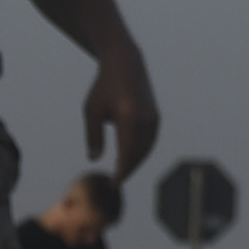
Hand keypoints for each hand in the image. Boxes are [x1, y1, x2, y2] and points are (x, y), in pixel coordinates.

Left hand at [83, 50, 159, 173]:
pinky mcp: (156, 116)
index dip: (121, 172)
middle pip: (138, 154)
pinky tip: (130, 159)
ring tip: (121, 173)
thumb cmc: (103, 88)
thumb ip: (93, 136)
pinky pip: (150, 140)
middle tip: (115, 183)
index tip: (113, 185)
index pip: (127, 152)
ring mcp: (153, 117)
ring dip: (135, 163)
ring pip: (146, 149)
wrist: (125, 64)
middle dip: (127, 170)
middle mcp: (145, 119)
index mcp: (128, 117)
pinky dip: (141, 152)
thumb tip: (95, 160)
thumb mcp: (91, 111)